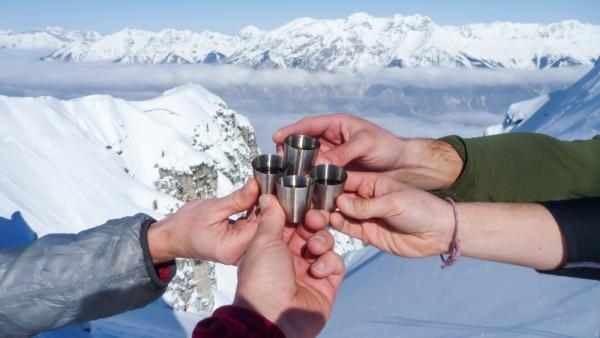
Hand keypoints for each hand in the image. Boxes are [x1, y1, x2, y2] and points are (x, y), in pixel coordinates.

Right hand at [147, 179, 259, 263]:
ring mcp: (240, 251)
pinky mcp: (239, 245)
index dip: (268, 208)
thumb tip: (255, 187)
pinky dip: (254, 215)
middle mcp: (239, 254)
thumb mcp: (213, 207)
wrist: (173, 236)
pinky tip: (253, 202)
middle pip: (263, 229)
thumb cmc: (186, 226)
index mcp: (233, 247)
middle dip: (266, 208)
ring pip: (260, 228)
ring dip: (261, 210)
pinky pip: (252, 228)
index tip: (269, 190)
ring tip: (258, 192)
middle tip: (265, 188)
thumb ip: (238, 199)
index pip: (262, 228)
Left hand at [234, 195, 344, 337]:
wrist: (273, 318)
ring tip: (313, 250)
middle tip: (314, 220)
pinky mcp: (326, 284)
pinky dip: (329, 262)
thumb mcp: (264, 240)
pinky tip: (317, 270)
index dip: (300, 211)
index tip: (306, 202)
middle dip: (315, 222)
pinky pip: (336, 263)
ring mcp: (309, 271)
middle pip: (311, 230)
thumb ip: (271, 217)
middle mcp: (291, 258)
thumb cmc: (262, 280)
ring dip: (322, 241)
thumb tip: (267, 197)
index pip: (291, 222)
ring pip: (325, 244)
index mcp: (272, 246)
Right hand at [273, 113, 403, 170]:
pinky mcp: (339, 172)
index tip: (276, 137)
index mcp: (338, 125)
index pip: (310, 125)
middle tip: (279, 161)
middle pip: (305, 143)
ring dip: (299, 167)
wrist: (405, 166)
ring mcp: (335, 157)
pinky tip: (305, 187)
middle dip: (290, 151)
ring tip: (287, 175)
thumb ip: (342, 153)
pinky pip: (321, 174)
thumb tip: (319, 164)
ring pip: (310, 160)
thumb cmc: (389, 147)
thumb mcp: (366, 144)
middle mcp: (334, 140)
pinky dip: (312, 180)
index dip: (291, 130)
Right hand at [306, 175, 454, 257]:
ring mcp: (364, 215)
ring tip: (311, 213)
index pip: (344, 178)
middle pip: (337, 196)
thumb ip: (366, 205)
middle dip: (321, 197)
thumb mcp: (394, 202)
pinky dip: (336, 226)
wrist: (439, 232)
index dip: (327, 178)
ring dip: (325, 213)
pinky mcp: (366, 233)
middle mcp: (364, 198)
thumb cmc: (422, 208)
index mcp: (371, 182)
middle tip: (305, 200)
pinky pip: (347, 228)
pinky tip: (326, 223)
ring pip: (338, 213)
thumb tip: (340, 203)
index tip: (309, 179)